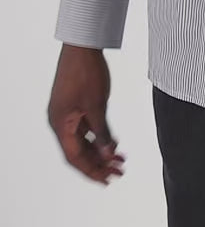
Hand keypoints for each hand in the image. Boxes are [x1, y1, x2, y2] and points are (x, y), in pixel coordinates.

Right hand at [47, 45, 126, 184]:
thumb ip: (102, 131)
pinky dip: (99, 136)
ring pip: (83, 140)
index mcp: (60, 125)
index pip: (75, 158)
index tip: (107, 180)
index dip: (91, 171)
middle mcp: (60, 122)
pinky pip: (86, 128)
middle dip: (99, 163)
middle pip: (78, 152)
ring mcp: (66, 114)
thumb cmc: (87, 73)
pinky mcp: (74, 105)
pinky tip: (115, 143)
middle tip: (119, 172)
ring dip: (101, 151)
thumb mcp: (97, 105)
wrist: (82, 46)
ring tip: (121, 160)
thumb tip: (108, 153)